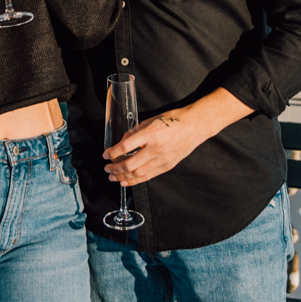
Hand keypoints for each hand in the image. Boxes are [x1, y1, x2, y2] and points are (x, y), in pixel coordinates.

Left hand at [104, 89, 252, 184]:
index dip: (112, 152)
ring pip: (138, 173)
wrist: (195, 126)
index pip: (125, 147)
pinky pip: (148, 176)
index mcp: (150, 134)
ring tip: (113, 177)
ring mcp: (162, 159)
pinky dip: (135, 180)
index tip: (105, 154)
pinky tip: (126, 181)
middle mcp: (155, 149)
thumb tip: (122, 142)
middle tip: (107, 168)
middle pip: (129, 164)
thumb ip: (136, 132)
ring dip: (122, 177)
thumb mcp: (151, 120)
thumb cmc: (174, 120)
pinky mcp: (167, 166)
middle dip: (114, 168)